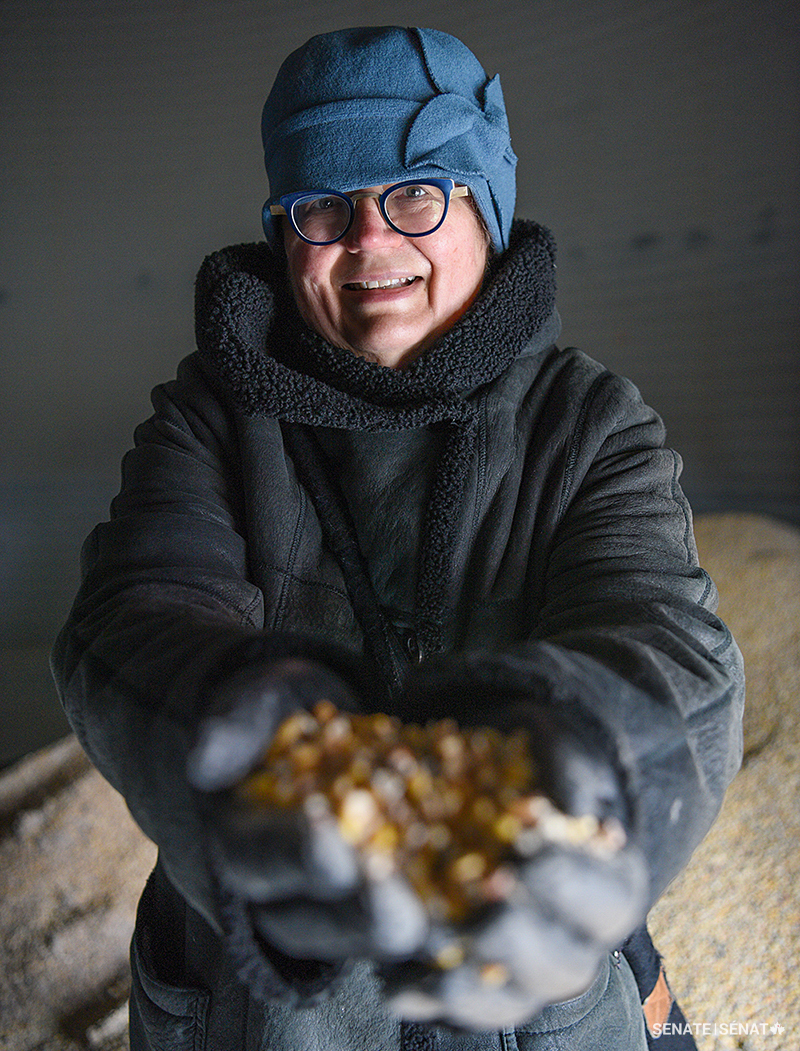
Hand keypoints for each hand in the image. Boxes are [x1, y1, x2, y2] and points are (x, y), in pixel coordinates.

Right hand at [187, 658, 428, 960]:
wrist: (301, 721)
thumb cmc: (272, 714)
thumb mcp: (254, 702)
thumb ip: (234, 724)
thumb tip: (205, 760)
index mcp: (243, 845)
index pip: (265, 862)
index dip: (297, 854)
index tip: (331, 835)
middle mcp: (286, 891)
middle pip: (319, 922)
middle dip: (364, 912)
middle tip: (405, 902)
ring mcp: (340, 901)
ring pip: (373, 932)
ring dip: (419, 923)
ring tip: (458, 905)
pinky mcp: (392, 892)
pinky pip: (422, 910)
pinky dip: (457, 904)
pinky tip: (494, 885)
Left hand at [380, 687, 646, 1028]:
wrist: (497, 774)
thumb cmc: (536, 759)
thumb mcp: (559, 745)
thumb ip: (569, 771)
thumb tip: (569, 812)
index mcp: (612, 887)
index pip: (607, 902)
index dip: (568, 885)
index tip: (526, 856)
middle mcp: (576, 942)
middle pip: (562, 968)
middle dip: (518, 937)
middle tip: (476, 901)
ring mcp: (526, 971)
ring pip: (509, 1002)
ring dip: (469, 983)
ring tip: (430, 948)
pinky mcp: (475, 981)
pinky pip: (456, 1008)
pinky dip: (427, 998)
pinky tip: (395, 982)